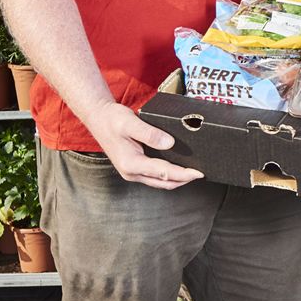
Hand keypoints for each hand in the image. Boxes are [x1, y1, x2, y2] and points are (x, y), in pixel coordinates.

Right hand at [82, 101, 203, 188]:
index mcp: (131, 163)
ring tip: (193, 173)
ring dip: (176, 180)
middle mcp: (131, 172)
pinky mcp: (133, 168)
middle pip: (163, 182)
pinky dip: (168, 175)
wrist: (98, 118)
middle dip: (183, 180)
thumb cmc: (113, 119)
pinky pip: (154, 177)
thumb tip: (170, 144)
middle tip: (201, 174)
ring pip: (159, 182)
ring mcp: (131, 172)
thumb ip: (150, 134)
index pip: (163, 172)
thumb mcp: (131, 123)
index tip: (198, 173)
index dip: (183, 174)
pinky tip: (178, 169)